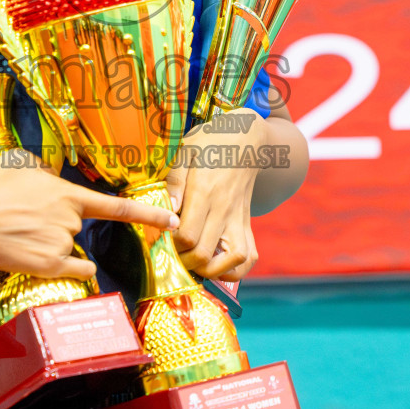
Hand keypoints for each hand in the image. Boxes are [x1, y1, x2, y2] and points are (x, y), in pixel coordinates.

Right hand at [0, 154, 177, 279]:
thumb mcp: (20, 167)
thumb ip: (44, 176)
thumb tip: (48, 181)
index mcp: (67, 193)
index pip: (116, 206)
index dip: (148, 214)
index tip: (172, 221)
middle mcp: (70, 220)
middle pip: (76, 227)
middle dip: (57, 224)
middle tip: (23, 218)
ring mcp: (61, 245)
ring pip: (68, 246)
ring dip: (50, 243)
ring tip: (17, 233)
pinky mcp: (48, 266)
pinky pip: (74, 270)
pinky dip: (71, 268)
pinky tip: (46, 259)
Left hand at [166, 111, 266, 280]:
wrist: (248, 139)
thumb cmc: (211, 142)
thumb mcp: (186, 149)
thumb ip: (174, 180)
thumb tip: (168, 209)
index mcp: (205, 191)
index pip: (186, 235)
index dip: (170, 243)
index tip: (160, 235)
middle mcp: (225, 209)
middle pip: (203, 253)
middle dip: (182, 260)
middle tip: (171, 252)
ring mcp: (239, 219)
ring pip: (234, 261)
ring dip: (210, 270)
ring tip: (193, 262)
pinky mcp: (247, 224)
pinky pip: (249, 257)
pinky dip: (234, 270)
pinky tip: (216, 265)